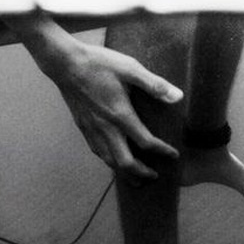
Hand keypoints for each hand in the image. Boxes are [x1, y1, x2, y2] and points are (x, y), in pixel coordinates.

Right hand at [5, 12, 183, 179]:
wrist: (64, 64)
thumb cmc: (98, 63)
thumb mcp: (130, 68)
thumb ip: (154, 85)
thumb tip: (178, 97)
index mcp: (120, 115)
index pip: (145, 142)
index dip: (162, 151)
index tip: (173, 155)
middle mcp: (105, 127)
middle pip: (125, 161)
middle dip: (141, 173)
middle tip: (154, 177)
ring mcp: (91, 129)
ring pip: (108, 160)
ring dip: (124, 172)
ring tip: (135, 179)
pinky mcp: (82, 126)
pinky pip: (97, 151)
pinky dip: (108, 161)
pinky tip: (111, 160)